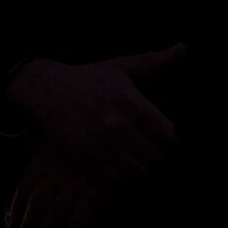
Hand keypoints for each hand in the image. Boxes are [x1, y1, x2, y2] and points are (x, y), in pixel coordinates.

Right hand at [4, 44, 185, 182]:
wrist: (44, 90)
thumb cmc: (86, 78)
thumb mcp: (119, 67)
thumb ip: (154, 61)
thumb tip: (183, 48)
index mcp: (130, 102)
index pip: (168, 134)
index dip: (165, 135)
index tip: (156, 132)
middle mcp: (117, 125)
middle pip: (156, 155)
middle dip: (153, 151)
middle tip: (143, 145)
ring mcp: (101, 144)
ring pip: (138, 170)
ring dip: (138, 165)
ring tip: (130, 155)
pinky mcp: (85, 158)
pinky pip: (115, 179)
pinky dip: (118, 174)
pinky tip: (113, 162)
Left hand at [7, 149, 109, 227]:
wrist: (117, 140)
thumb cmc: (86, 142)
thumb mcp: (59, 143)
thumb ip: (40, 152)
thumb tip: (26, 167)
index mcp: (47, 160)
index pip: (25, 186)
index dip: (17, 205)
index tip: (11, 219)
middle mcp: (58, 173)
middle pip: (37, 203)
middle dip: (28, 224)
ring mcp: (77, 184)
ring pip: (54, 213)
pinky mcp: (97, 194)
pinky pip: (80, 218)